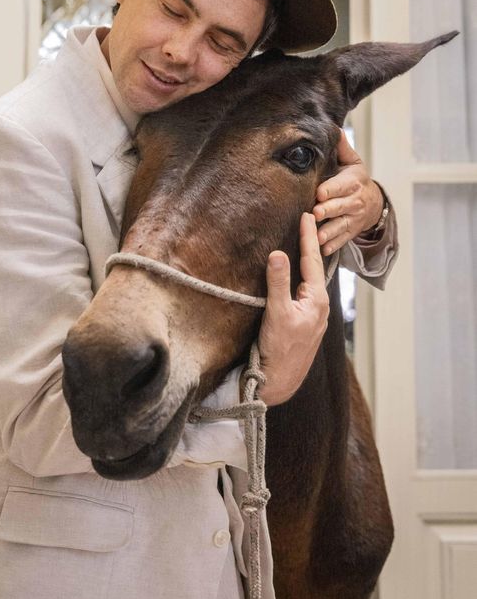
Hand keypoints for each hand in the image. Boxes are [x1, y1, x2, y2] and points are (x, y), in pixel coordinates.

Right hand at [256, 212, 328, 406]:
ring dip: (307, 263)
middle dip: (311, 246)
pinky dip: (301, 279)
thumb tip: (278, 253)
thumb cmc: (280, 349)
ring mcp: (314, 317)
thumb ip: (278, 282)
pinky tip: (297, 278)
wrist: (279, 382)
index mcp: (317, 300)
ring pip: (311, 282)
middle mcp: (320, 307)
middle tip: (308, 223)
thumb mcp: (277, 312)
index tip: (307, 215)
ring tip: (303, 245)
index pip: (312, 260)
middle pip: (315, 269)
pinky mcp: (305, 325)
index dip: (308, 237)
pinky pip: (305, 294)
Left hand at [312, 130, 383, 255]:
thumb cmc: (356, 180)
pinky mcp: (350, 232)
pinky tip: (322, 250)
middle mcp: (353, 201)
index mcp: (352, 182)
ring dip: (328, 232)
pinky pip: (342, 240)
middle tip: (315, 213)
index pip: (340, 186)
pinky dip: (332, 246)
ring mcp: (352, 219)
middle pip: (339, 207)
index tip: (319, 193)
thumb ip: (342, 148)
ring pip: (340, 226)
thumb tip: (333, 129)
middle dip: (328, 210)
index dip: (330, 190)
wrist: (374, 203)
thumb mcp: (354, 162)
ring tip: (317, 236)